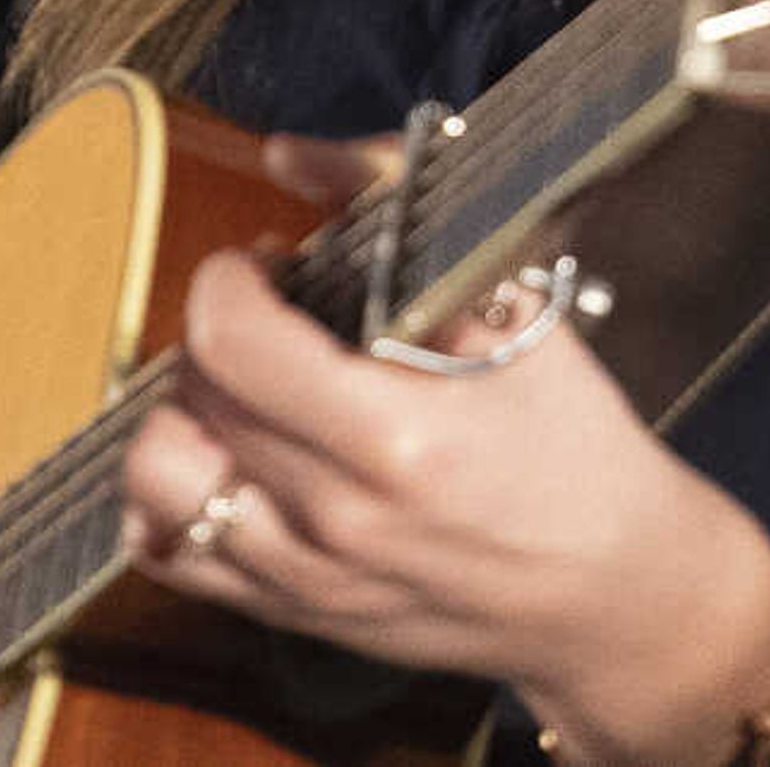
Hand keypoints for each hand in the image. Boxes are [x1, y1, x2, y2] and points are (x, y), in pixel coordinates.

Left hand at [116, 242, 769, 761]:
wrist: (613, 591)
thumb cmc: (574, 442)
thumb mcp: (517, 306)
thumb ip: (399, 204)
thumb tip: (288, 153)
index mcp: (396, 435)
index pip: (229, 340)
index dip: (228, 280)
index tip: (265, 266)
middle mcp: (337, 516)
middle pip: (194, 396)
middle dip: (219, 331)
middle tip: (274, 314)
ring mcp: (309, 577)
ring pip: (157, 480)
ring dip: (183, 415)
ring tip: (242, 392)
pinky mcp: (297, 616)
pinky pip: (171, 558)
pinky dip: (170, 502)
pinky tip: (225, 463)